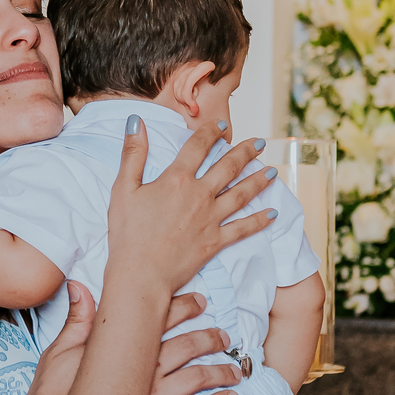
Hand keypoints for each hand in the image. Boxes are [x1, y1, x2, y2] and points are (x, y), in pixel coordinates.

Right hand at [19, 289, 238, 394]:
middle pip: (186, 346)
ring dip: (220, 371)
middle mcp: (143, 370)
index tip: (200, 300)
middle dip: (209, 337)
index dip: (182, 307)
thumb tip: (79, 285)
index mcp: (124, 349)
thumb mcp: (60, 352)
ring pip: (197, 377)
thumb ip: (78, 320)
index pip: (159, 320)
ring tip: (234, 370)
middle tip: (224, 335)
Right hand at [106, 119, 276, 299]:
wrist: (140, 273)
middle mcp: (199, 195)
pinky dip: (259, 221)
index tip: (221, 125)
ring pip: (241, 194)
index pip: (197, 148)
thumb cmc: (127, 233)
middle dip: (246, 152)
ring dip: (258, 181)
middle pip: (228, 167)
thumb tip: (135, 121)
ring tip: (272, 171)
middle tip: (260, 143)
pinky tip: (272, 214)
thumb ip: (132, 154)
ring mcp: (210, 219)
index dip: (210, 133)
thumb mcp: (123, 188)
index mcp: (176, 180)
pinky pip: (242, 229)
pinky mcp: (215, 242)